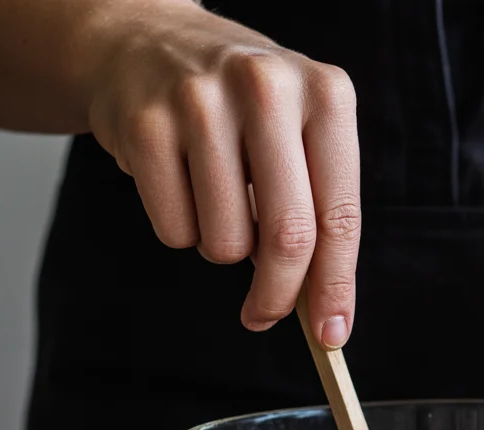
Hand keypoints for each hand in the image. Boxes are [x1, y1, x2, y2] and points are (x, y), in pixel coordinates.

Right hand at [84, 2, 359, 346]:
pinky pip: (174, 230)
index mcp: (325, 93)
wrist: (144, 41)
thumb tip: (323, 310)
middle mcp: (267, 88)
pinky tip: (178, 181)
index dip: (337, 285)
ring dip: (222, 247)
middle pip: (287, 237)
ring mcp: (200, 103)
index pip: (339, 214)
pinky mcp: (144, 125)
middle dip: (278, 296)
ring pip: (226, 242)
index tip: (332, 333)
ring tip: (215, 198)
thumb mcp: (297, 132)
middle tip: (264, 315)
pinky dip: (180, 228)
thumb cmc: (238, 106)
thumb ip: (316, 211)